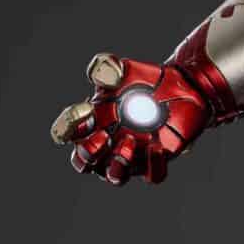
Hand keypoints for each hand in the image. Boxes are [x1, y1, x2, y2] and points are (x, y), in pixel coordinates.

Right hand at [50, 53, 210, 186]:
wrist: (178, 86)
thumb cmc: (141, 81)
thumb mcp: (122, 69)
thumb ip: (106, 67)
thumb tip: (108, 78)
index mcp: (89, 123)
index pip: (65, 133)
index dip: (68, 127)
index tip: (86, 109)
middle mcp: (105, 145)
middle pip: (83, 163)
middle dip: (90, 152)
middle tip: (104, 135)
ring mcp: (129, 157)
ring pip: (115, 176)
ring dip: (118, 164)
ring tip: (130, 141)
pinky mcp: (154, 162)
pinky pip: (152, 175)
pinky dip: (153, 165)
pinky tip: (157, 146)